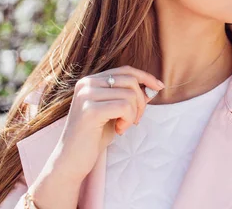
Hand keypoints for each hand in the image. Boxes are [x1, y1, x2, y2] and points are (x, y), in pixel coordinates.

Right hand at [54, 65, 164, 181]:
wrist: (71, 160)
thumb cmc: (94, 136)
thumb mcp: (116, 113)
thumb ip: (131, 98)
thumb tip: (154, 86)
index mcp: (90, 81)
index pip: (125, 70)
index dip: (145, 77)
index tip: (159, 87)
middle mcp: (86, 84)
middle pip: (130, 80)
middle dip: (141, 101)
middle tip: (135, 120)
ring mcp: (86, 95)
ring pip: (130, 94)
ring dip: (134, 113)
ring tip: (123, 126)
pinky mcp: (90, 110)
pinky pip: (124, 107)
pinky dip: (128, 119)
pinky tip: (120, 129)